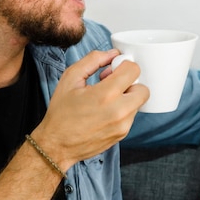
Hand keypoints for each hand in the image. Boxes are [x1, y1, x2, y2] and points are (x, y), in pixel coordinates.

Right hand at [34, 49, 148, 169]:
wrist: (57, 145)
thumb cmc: (61, 113)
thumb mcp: (70, 78)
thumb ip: (93, 60)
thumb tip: (111, 53)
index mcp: (105, 94)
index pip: (133, 70)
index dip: (123, 65)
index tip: (113, 69)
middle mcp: (118, 111)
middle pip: (143, 88)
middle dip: (130, 82)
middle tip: (113, 84)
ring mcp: (123, 125)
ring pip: (138, 102)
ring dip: (126, 96)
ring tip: (106, 99)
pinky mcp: (123, 134)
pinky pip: (132, 114)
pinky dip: (123, 109)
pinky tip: (105, 111)